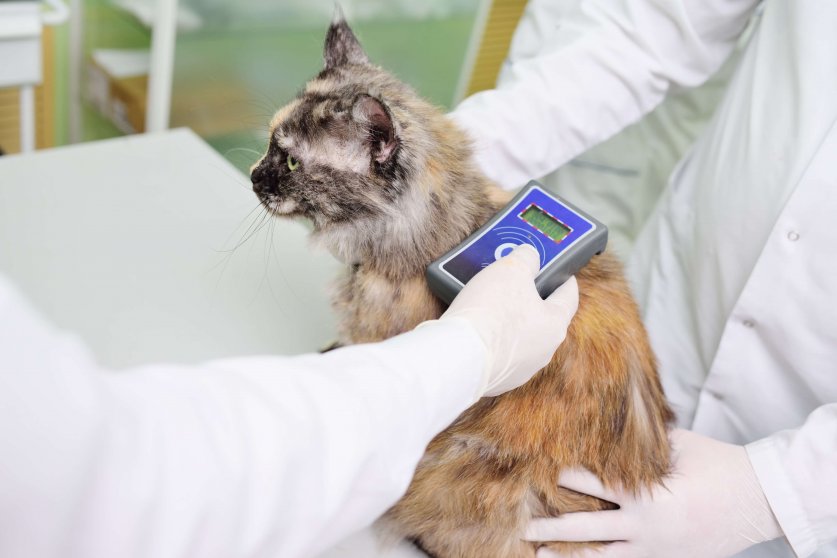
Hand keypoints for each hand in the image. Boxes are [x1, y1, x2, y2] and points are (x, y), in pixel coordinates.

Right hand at [440, 244, 577, 396]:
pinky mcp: (496, 379)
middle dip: (529, 297)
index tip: (559, 270)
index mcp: (554, 325)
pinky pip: (497, 352)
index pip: (568, 296)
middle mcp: (542, 351)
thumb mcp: (511, 268)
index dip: (563, 278)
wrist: (457, 356)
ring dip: (508, 320)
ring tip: (487, 303)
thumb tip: (529, 256)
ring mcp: (519, 369)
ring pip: (519, 336)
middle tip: (513, 281)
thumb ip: (526, 257)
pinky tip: (476, 327)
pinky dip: (490, 339)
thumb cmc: (489, 312)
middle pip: (541, 317)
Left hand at [524, 429, 781, 556]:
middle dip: (554, 527)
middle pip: (587, 529)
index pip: (593, 485)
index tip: (538, 473)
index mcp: (646, 495)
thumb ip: (641, 443)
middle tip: (525, 526)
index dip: (565, 478)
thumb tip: (610, 425)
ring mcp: (656, 548)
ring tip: (541, 554)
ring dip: (571, 554)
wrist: (761, 501)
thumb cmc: (720, 465)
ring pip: (603, 556)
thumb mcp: (678, 446)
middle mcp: (645, 526)